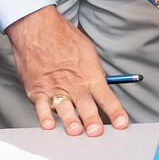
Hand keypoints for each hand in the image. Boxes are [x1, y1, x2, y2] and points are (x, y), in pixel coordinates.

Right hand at [4, 6, 128, 135]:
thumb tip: (102, 86)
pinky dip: (44, 117)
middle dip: (92, 120)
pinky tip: (48, 125)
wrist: (38, 27)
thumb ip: (94, 72)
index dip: (115, 111)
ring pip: (64, 108)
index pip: (106, 96)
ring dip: (70, 121)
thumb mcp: (87, 52)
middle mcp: (73, 82)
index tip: (122, 124)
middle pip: (85, 104)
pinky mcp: (36, 90)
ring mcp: (54, 87)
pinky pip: (40, 107)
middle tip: (96, 132)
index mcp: (89, 74)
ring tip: (75, 131)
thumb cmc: (63, 37)